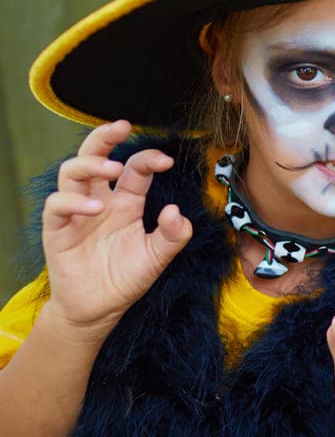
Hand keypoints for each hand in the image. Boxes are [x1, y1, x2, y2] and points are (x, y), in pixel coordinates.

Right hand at [41, 120, 191, 335]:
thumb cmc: (126, 278)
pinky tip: (95, 208)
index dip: (148, 159)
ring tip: (111, 171)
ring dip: (90, 165)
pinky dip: (73, 202)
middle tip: (121, 127)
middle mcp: (100, 201)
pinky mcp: (57, 230)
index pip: (134, 169)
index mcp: (126, 202)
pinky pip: (57, 206)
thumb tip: (177, 212)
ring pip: (71, 173)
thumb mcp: (157, 257)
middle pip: (94, 156)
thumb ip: (173, 236)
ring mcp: (76, 213)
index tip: (166, 161)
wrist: (99, 309)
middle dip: (105, 137)